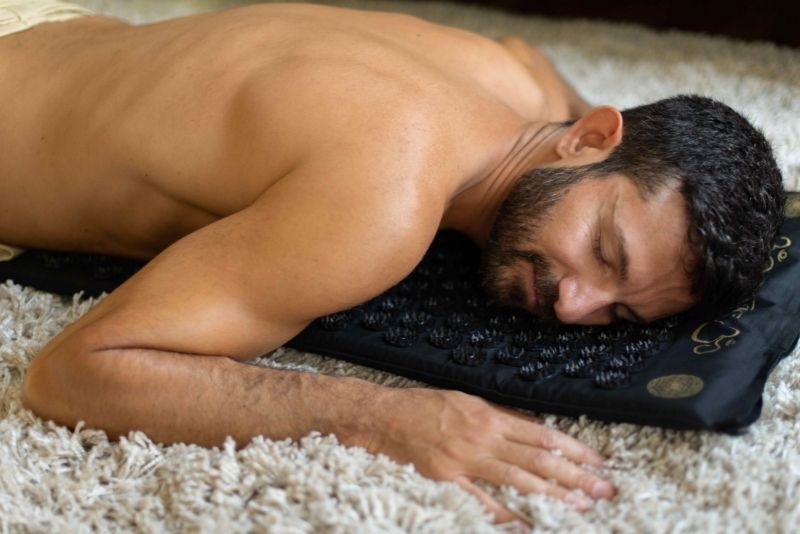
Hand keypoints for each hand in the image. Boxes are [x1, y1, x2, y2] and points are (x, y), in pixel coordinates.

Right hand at [367, 388, 615, 523]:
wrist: (382, 417)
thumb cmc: (423, 407)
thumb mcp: (466, 401)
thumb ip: (499, 418)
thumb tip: (534, 431)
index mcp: (489, 416)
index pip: (542, 433)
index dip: (573, 448)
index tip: (597, 461)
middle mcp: (483, 438)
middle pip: (538, 458)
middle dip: (575, 476)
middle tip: (604, 491)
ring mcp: (466, 461)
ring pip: (519, 480)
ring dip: (552, 495)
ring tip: (580, 508)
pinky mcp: (447, 481)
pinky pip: (483, 503)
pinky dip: (509, 517)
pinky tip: (530, 526)